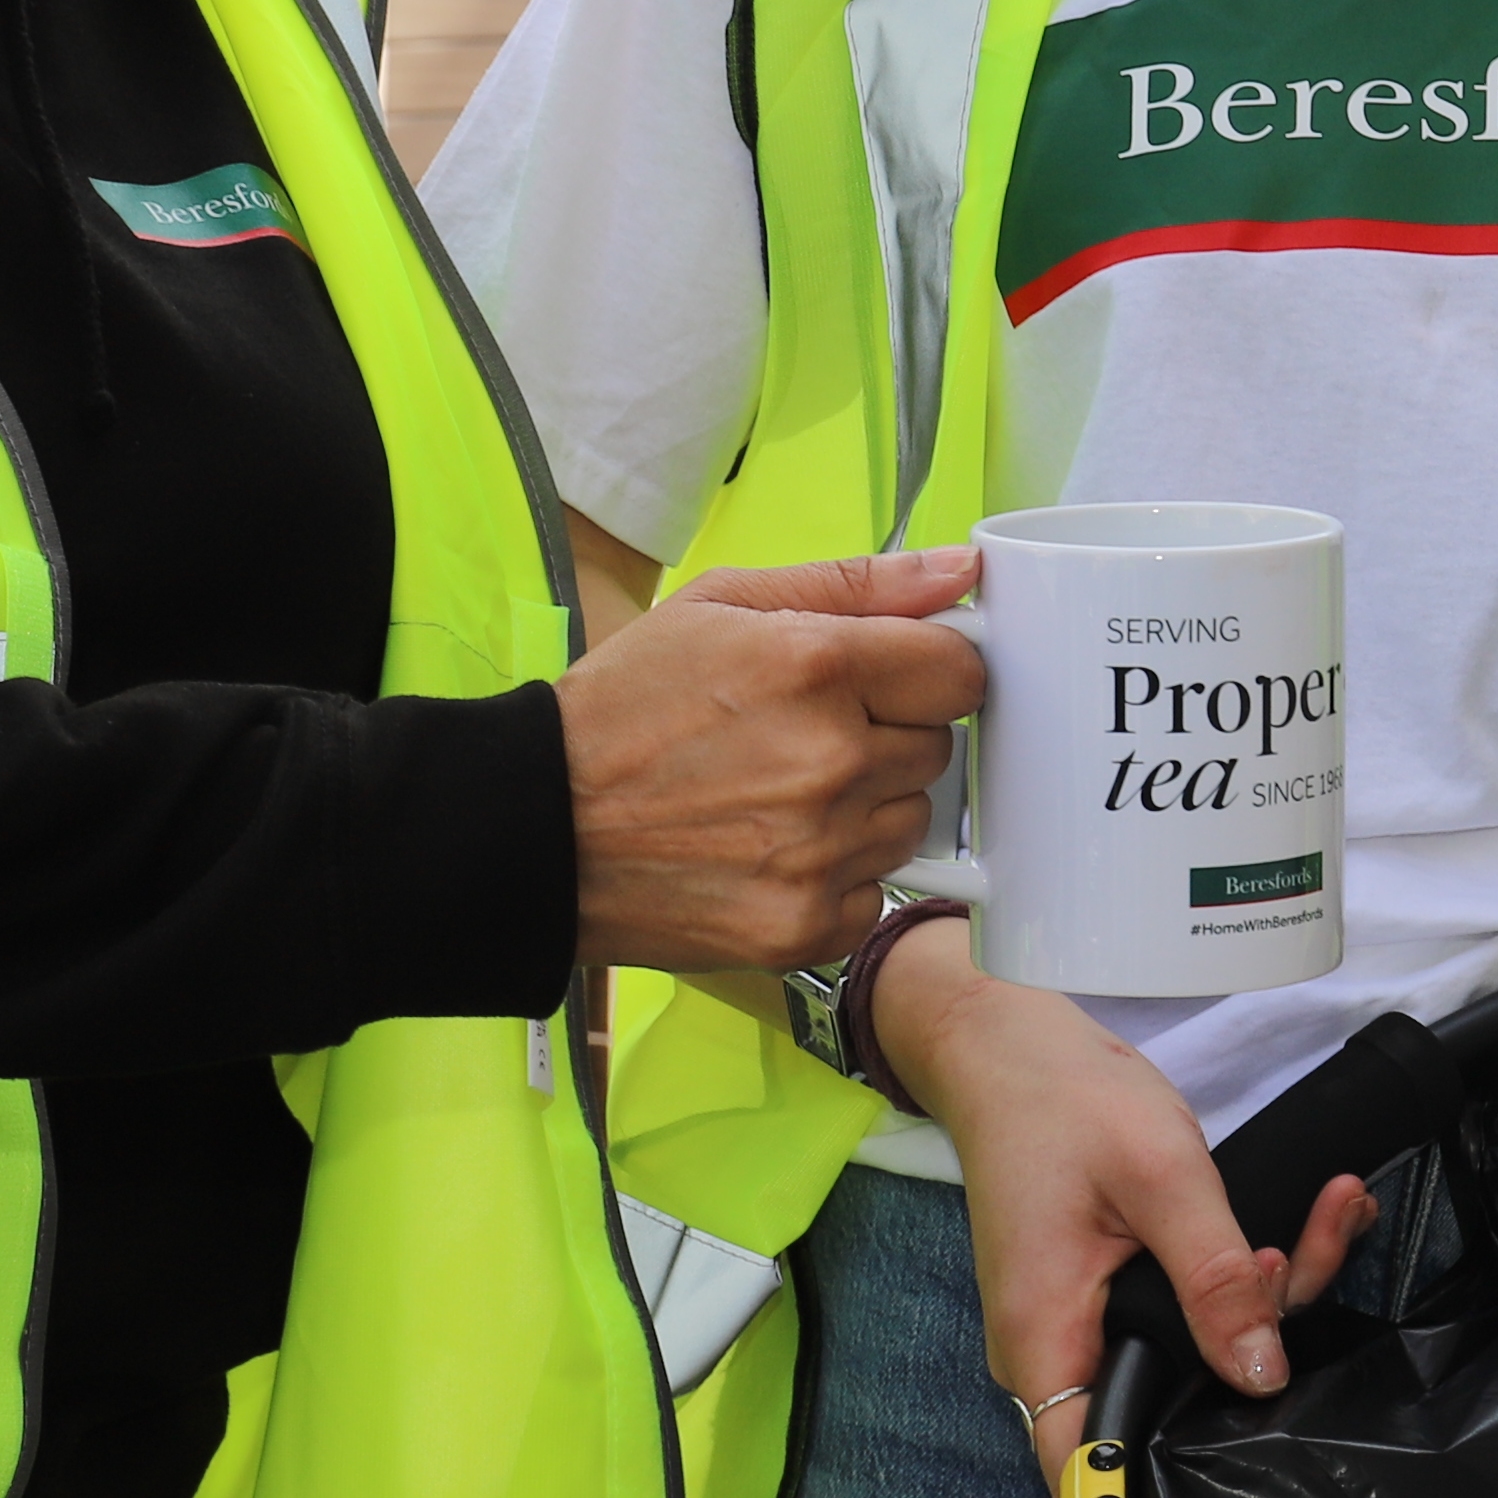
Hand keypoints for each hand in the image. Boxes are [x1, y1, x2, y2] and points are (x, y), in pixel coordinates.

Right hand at [557, 549, 983, 973]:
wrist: (536, 830)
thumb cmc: (621, 711)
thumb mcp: (721, 606)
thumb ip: (855, 584)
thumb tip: (958, 570)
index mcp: (817, 667)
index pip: (961, 671)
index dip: (927, 671)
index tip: (891, 679)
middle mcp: (831, 762)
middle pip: (937, 747)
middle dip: (886, 736)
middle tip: (804, 736)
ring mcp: (820, 853)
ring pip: (911, 822)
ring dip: (866, 808)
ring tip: (779, 794)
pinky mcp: (806, 926)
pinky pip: (875, 894)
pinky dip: (837, 878)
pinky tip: (771, 851)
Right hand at [878, 936, 1372, 1497]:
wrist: (1013, 1045)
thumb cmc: (1066, 1102)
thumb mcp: (1158, 1179)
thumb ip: (1213, 1279)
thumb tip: (1262, 1376)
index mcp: (1045, 1341)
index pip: (1091, 1472)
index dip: (1160, 1493)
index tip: (1249, 1459)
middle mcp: (1056, 1351)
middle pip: (1166, 1404)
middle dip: (1259, 1344)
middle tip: (1300, 1252)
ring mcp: (1083, 1325)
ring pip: (1192, 1353)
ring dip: (1267, 1292)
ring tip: (1327, 1211)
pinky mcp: (1110, 1296)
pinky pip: (1187, 1313)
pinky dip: (1246, 1274)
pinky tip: (1305, 1218)